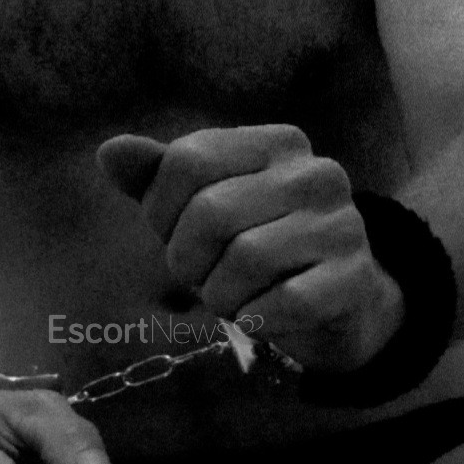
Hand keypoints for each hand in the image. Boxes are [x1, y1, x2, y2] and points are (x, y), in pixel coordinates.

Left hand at [98, 124, 404, 372]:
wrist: (334, 303)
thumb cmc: (254, 248)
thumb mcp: (199, 209)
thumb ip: (156, 178)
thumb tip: (109, 152)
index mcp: (275, 143)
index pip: (186, 160)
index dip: (162, 210)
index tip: (175, 235)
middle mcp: (316, 173)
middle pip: (211, 212)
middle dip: (188, 260)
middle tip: (202, 278)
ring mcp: (342, 224)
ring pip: (246, 259)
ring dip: (221, 296)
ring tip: (232, 298)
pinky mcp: (354, 277)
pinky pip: (286, 302)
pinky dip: (256, 320)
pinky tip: (259, 318)